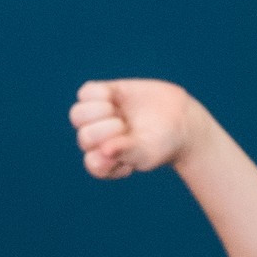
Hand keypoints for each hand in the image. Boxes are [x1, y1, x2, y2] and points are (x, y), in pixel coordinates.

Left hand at [72, 79, 219, 179]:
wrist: (180, 119)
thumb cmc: (164, 143)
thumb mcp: (149, 152)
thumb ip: (127, 153)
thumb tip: (104, 150)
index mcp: (106, 162)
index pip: (93, 163)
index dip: (108, 153)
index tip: (129, 146)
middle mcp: (98, 141)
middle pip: (84, 136)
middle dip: (105, 131)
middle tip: (126, 126)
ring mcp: (98, 118)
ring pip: (77, 114)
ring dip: (97, 112)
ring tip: (116, 111)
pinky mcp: (102, 95)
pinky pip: (85, 93)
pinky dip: (99, 94)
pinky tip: (114, 97)